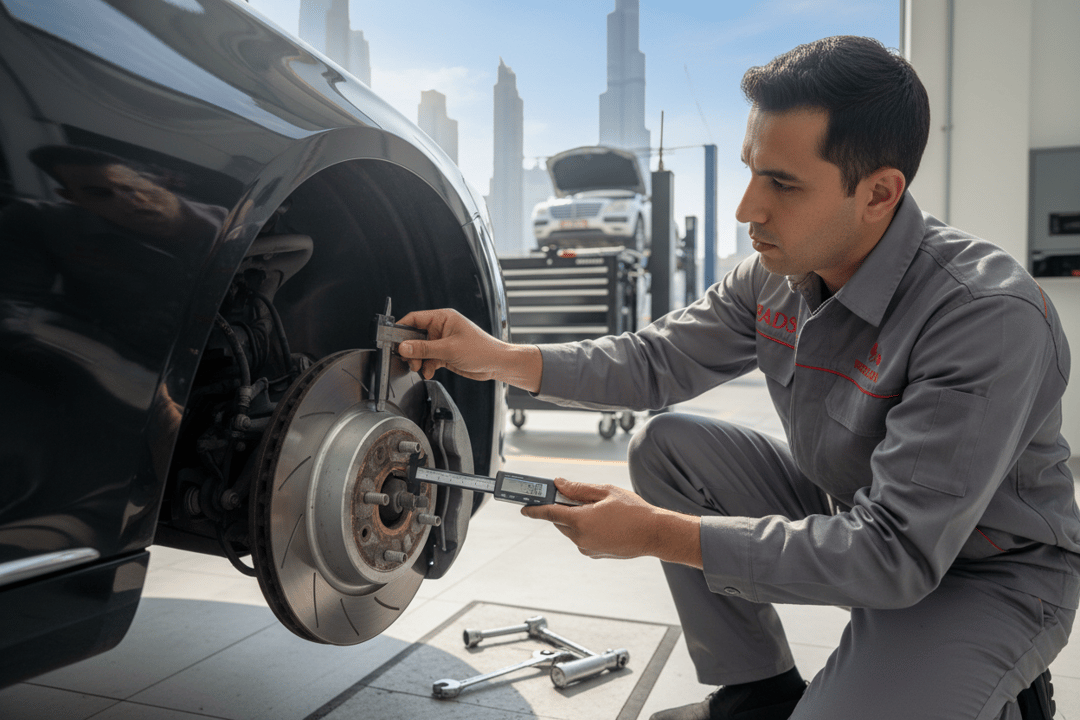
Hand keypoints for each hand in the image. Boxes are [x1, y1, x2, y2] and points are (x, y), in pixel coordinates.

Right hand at [397, 308, 541, 391]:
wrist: (496, 364)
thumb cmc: (481, 350)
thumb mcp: (449, 349)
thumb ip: (424, 349)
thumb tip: (404, 347)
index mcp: (443, 318)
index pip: (415, 318)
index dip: (401, 329)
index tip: (391, 340)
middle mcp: (441, 328)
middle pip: (415, 337)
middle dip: (411, 350)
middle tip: (410, 360)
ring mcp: (442, 342)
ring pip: (420, 350)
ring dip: (418, 360)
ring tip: (421, 368)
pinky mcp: (445, 354)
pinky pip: (428, 359)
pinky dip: (427, 366)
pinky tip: (430, 371)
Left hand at [521, 478, 702, 566]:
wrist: (655, 535)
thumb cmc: (634, 511)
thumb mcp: (605, 492)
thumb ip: (578, 489)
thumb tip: (559, 484)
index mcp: (581, 521)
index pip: (549, 513)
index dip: (534, 509)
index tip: (523, 507)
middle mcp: (581, 538)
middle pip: (560, 521)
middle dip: (562, 508)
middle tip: (571, 496)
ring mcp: (588, 548)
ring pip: (571, 530)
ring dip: (575, 518)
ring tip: (597, 508)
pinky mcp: (595, 554)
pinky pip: (582, 538)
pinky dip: (585, 528)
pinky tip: (603, 521)